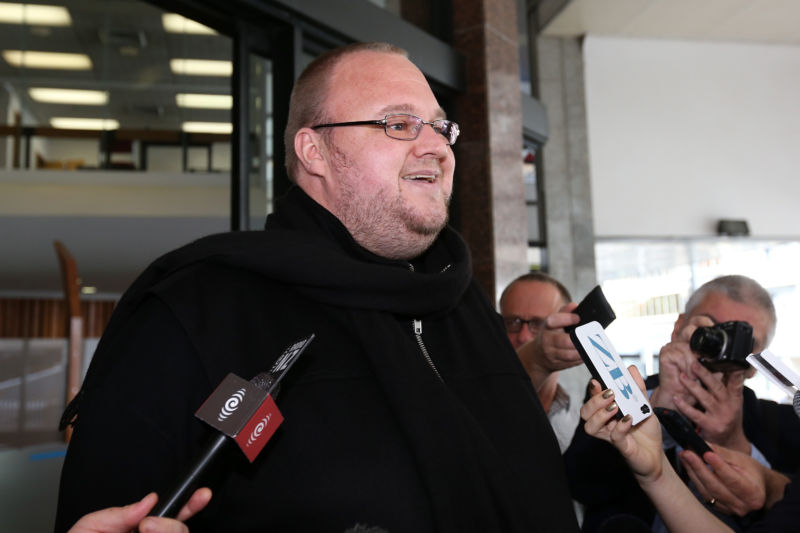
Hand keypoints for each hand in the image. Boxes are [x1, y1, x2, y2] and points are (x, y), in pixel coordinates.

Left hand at [68, 489, 211, 532]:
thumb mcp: (91, 528)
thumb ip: (118, 513)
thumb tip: (150, 500)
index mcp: (141, 530)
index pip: (173, 515)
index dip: (191, 504)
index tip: (200, 495)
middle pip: (182, 531)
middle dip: (172, 523)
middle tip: (147, 525)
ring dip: (167, 531)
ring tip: (143, 531)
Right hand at [516, 302, 581, 387]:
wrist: (539, 355)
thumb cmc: (551, 334)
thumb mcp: (554, 322)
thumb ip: (565, 312)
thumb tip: (575, 305)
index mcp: (547, 326)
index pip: (554, 321)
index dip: (567, 318)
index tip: (578, 318)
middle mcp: (546, 340)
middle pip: (564, 341)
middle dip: (579, 339)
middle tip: (589, 336)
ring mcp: (551, 354)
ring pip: (570, 354)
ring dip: (582, 350)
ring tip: (591, 345)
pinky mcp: (557, 364)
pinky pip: (572, 362)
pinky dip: (581, 358)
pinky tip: (586, 353)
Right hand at [580, 366, 663, 483]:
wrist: (656, 456)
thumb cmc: (646, 431)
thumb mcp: (645, 406)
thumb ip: (637, 388)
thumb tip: (631, 369)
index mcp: (607, 412)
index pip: (592, 399)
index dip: (592, 389)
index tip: (597, 380)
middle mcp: (604, 424)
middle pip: (585, 412)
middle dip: (594, 401)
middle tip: (610, 394)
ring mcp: (610, 436)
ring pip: (590, 426)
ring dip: (600, 414)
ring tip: (614, 407)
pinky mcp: (621, 447)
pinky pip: (614, 436)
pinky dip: (620, 426)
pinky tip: (629, 419)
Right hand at [650, 315, 713, 409]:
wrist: (682, 396)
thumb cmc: (696, 383)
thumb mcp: (713, 371)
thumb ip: (722, 362)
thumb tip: (742, 359)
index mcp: (692, 341)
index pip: (696, 322)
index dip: (704, 321)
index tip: (713, 325)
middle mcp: (680, 341)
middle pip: (689, 329)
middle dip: (698, 340)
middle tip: (704, 353)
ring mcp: (671, 346)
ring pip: (687, 346)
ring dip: (694, 363)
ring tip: (695, 374)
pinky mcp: (665, 354)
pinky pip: (679, 355)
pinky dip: (686, 367)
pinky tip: (687, 375)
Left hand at [674, 360, 747, 452]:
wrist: (731, 442)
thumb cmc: (728, 416)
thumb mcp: (733, 401)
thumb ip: (728, 386)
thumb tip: (723, 366)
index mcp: (735, 398)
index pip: (736, 383)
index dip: (733, 372)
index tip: (726, 361)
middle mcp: (729, 406)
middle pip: (717, 387)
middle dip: (705, 374)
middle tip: (693, 362)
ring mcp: (720, 416)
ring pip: (705, 398)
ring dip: (692, 386)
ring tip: (682, 376)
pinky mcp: (711, 425)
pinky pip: (695, 414)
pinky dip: (685, 406)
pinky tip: (677, 399)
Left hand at [680, 445, 765, 516]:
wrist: (756, 486)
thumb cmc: (750, 471)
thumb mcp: (742, 459)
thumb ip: (723, 454)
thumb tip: (705, 445)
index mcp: (753, 494)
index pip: (733, 480)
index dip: (719, 467)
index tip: (706, 454)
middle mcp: (741, 506)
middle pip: (716, 487)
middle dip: (699, 468)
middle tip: (686, 453)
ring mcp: (729, 510)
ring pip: (706, 491)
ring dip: (693, 472)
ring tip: (684, 456)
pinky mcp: (718, 508)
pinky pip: (703, 493)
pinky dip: (694, 479)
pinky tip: (688, 466)